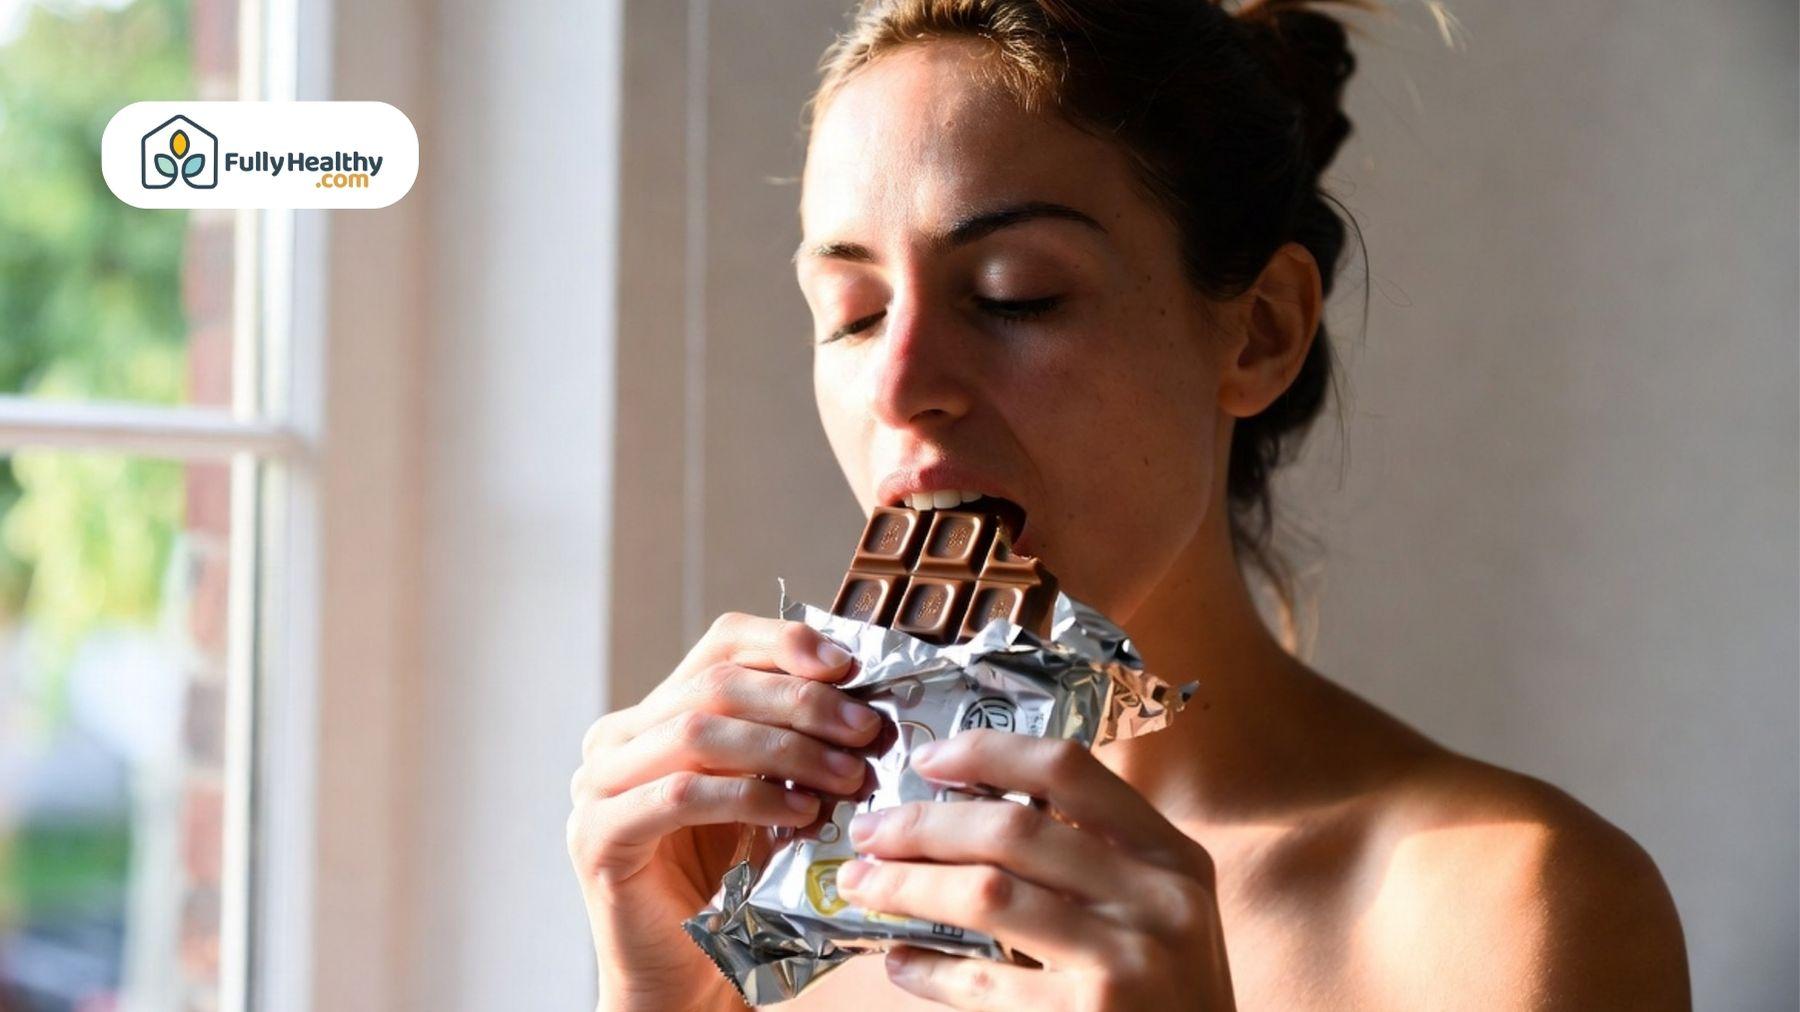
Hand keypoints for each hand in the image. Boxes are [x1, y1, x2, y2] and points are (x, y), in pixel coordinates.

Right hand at [566, 612, 883, 1011]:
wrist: (686, 980)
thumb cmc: (734, 889)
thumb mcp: (768, 798)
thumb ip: (791, 745)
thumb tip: (864, 703)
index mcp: (654, 715)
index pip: (720, 645)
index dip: (784, 643)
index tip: (848, 666)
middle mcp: (615, 739)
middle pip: (715, 683)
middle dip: (802, 702)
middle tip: (866, 732)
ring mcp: (597, 785)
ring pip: (697, 733)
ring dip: (786, 749)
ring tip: (846, 777)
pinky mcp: (598, 836)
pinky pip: (679, 795)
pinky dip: (748, 797)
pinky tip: (799, 816)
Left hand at [835, 729, 1234, 1009]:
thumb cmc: (1168, 997)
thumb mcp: (1161, 912)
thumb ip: (1096, 861)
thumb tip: (969, 816)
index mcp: (1171, 856)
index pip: (1071, 770)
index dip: (988, 753)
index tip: (930, 761)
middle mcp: (1155, 899)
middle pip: (1013, 827)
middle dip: (922, 824)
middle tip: (869, 831)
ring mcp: (1124, 961)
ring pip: (986, 893)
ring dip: (906, 884)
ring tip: (862, 884)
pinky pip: (983, 981)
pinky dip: (930, 967)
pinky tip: (902, 960)